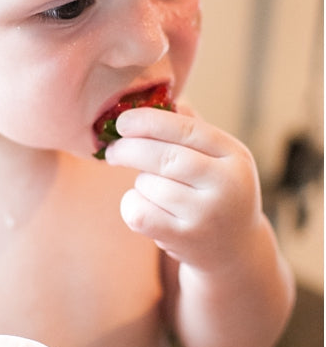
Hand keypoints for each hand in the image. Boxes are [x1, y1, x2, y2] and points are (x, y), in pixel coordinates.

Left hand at [104, 106, 263, 269]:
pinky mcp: (186, 240)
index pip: (186, 129)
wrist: (234, 249)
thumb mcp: (216, 157)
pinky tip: (146, 209)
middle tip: (112, 150)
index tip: (122, 122)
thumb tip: (151, 97)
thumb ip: (188, 127)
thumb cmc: (214, 191)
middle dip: (128, 149)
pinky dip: (132, 206)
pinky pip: (139, 212)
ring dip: (139, 184)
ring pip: (148, 185)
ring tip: (155, 192)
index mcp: (234, 156)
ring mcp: (208, 215)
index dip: (148, 121)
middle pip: (163, 157)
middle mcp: (227, 185)